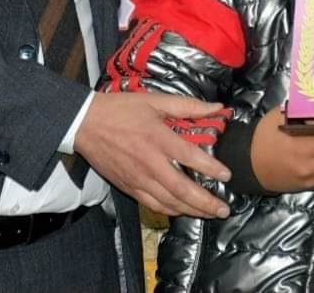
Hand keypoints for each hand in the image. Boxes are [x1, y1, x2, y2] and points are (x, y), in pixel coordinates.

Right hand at [75, 91, 231, 217]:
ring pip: (169, 203)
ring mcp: (138, 179)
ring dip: (191, 211)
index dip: (212, 169)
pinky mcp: (128, 187)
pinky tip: (181, 211)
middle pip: (183, 190)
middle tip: (224, 209)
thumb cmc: (122, 109)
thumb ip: (188, 105)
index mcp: (159, 139)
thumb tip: (217, 107)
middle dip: (206, 203)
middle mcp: (150, 163)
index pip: (191, 158)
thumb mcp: (156, 100)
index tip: (227, 176)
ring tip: (209, 214)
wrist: (86, 124)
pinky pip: (153, 205)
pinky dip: (170, 211)